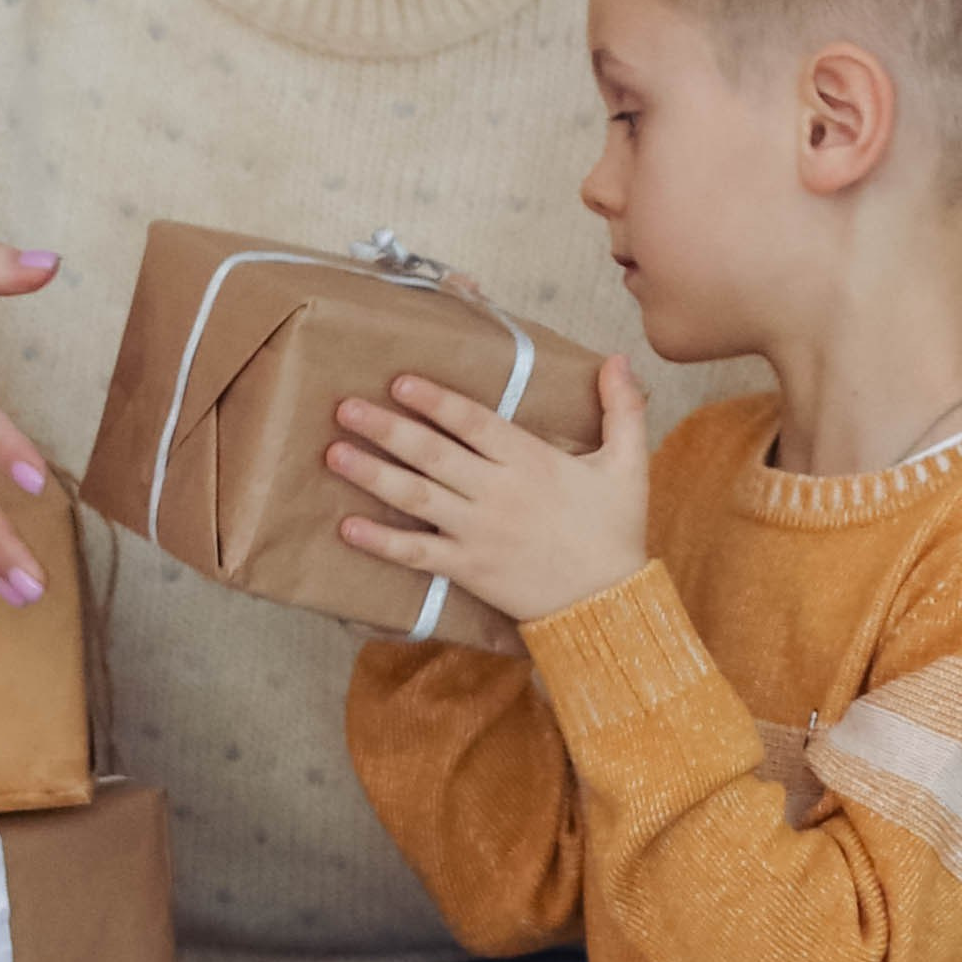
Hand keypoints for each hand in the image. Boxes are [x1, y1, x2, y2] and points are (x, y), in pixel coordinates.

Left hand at [327, 352, 651, 625]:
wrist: (609, 604)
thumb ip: (622, 408)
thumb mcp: (629, 464)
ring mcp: (478, 532)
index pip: (473, 422)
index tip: (400, 380)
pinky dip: (380, 541)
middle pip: (432, 454)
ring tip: (333, 453)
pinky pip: (416, 553)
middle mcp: (498, 492)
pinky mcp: (467, 568)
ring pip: (416, 497)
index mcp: (531, 461)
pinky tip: (347, 527)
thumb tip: (621, 358)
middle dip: (385, 428)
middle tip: (345, 407)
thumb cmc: (616, 531)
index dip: (435, 400)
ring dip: (372, 474)